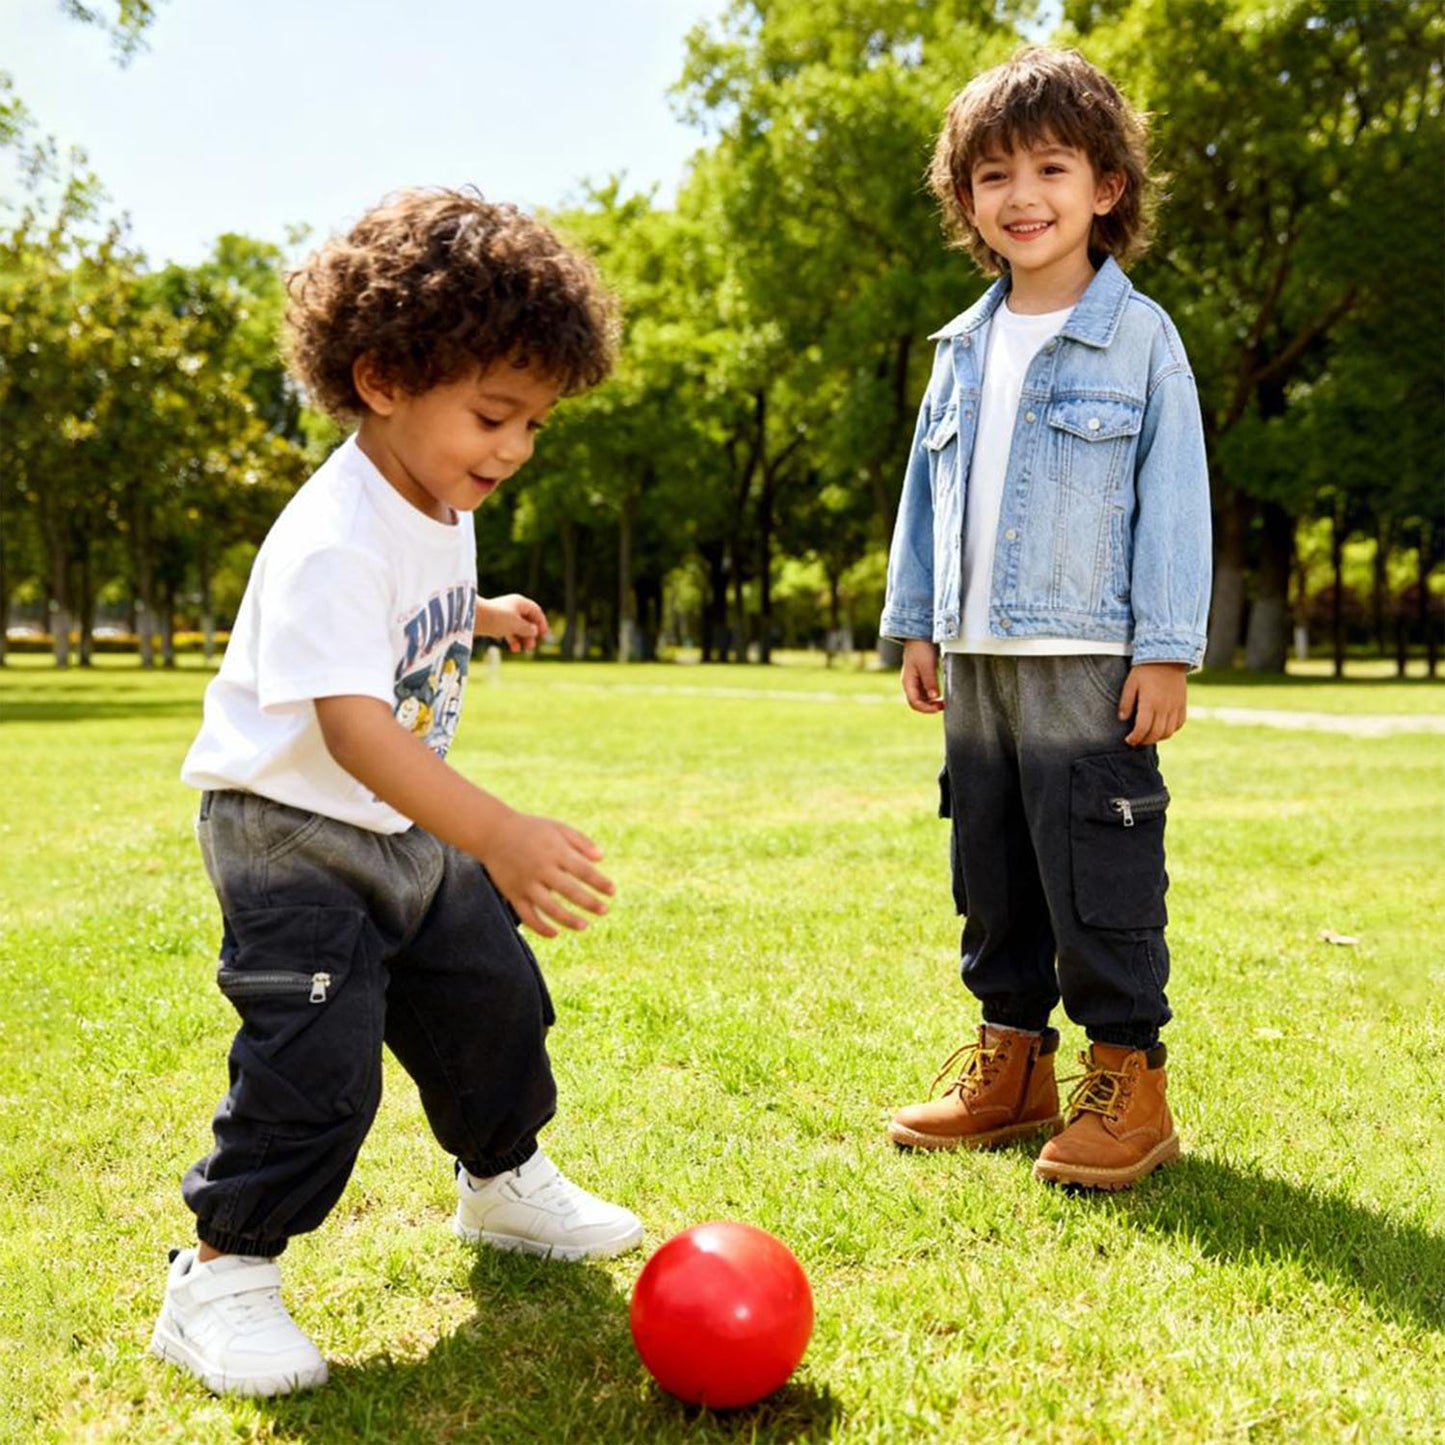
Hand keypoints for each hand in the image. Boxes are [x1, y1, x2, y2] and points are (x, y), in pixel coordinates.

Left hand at [476, 593, 548, 652]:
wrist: (472, 617)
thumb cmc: (496, 618)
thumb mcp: (516, 624)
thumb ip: (528, 629)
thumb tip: (534, 631)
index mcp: (520, 602)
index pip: (536, 611)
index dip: (541, 623)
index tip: (544, 635)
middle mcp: (512, 607)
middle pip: (527, 620)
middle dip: (530, 634)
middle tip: (531, 646)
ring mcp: (503, 615)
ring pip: (517, 627)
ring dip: (522, 638)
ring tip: (522, 649)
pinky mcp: (494, 623)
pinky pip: (507, 631)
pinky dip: (512, 639)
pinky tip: (513, 648)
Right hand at [482, 810, 615, 937]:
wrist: (493, 832)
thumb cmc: (531, 829)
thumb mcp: (557, 828)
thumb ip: (580, 841)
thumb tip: (601, 858)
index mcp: (555, 852)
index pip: (583, 870)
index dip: (599, 882)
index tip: (612, 891)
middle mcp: (541, 869)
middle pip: (569, 891)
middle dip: (589, 903)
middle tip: (605, 911)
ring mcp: (526, 883)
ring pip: (549, 908)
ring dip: (568, 920)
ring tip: (585, 926)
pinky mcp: (513, 894)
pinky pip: (528, 916)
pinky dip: (541, 928)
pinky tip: (555, 933)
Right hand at [900, 639, 944, 713]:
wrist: (918, 636)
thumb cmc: (921, 649)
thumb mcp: (927, 665)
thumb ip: (930, 681)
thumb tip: (934, 697)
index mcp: (908, 682)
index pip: (914, 702)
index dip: (926, 708)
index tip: (938, 708)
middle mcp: (910, 684)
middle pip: (916, 703)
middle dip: (929, 707)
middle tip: (942, 706)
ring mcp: (914, 681)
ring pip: (921, 698)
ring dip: (931, 703)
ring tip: (943, 702)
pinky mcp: (920, 678)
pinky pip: (925, 692)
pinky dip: (932, 696)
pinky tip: (940, 695)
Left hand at [1119, 662, 1187, 745]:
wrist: (1168, 657)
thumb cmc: (1145, 670)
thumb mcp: (1130, 683)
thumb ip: (1126, 702)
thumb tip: (1122, 719)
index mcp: (1150, 702)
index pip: (1143, 728)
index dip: (1135, 738)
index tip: (1128, 740)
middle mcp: (1164, 707)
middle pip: (1156, 733)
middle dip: (1144, 741)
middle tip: (1136, 741)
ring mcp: (1175, 707)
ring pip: (1169, 732)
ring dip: (1157, 738)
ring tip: (1148, 736)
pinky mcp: (1182, 704)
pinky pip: (1179, 724)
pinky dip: (1171, 730)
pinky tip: (1162, 729)